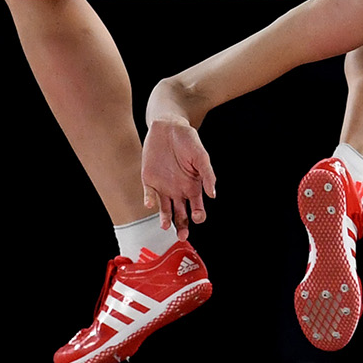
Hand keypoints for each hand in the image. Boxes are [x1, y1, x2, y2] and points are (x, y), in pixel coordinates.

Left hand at [141, 119, 216, 239]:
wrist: (168, 126)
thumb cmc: (188, 140)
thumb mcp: (201, 156)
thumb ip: (208, 175)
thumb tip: (213, 194)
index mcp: (193, 187)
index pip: (197, 208)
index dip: (198, 216)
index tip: (198, 216)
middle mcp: (179, 191)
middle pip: (181, 215)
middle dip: (182, 226)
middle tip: (182, 236)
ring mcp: (164, 187)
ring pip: (165, 210)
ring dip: (165, 220)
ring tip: (165, 226)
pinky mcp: (150, 180)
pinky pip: (149, 194)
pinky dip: (149, 200)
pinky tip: (150, 204)